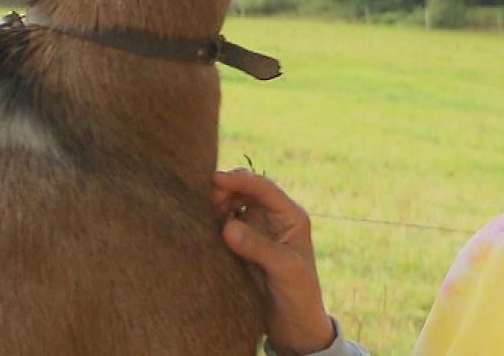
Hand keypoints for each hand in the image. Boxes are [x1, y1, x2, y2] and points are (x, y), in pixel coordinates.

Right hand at [213, 169, 334, 355]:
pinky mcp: (243, 243)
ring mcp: (257, 229)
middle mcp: (273, 217)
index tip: (215, 179)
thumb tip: (227, 225)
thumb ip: (257, 246)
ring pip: (233, 203)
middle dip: (226, 189)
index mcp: (291, 215)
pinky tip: (205, 226)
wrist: (294, 324)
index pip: (264, 187)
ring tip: (204, 215)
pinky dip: (214, 219)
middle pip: (246, 189)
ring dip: (218, 203)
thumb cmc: (299, 294)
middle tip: (207, 202)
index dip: (240, 179)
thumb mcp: (284, 269)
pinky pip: (225, 222)